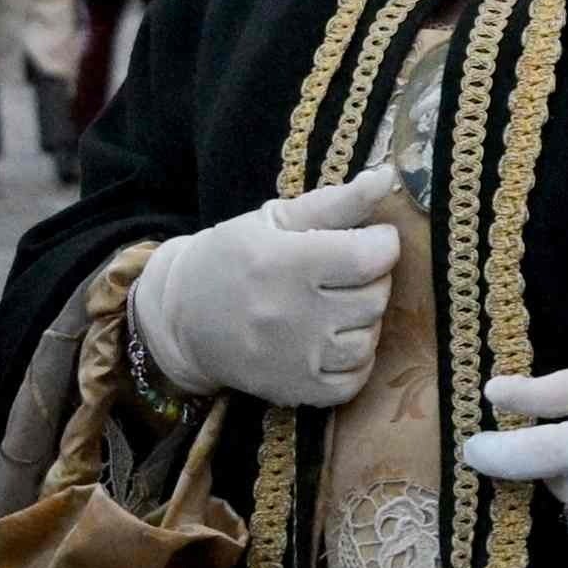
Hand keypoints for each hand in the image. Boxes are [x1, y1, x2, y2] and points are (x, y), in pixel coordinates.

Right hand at [132, 174, 403, 406]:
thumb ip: (337, 202)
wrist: (181, 317)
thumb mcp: (276, 219)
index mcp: (284, 262)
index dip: (381, 244)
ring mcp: (294, 358)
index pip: (370, 256)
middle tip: (345, 272)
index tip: (369, 239)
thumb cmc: (232, 258)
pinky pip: (356, 378)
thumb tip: (387, 178)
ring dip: (363, 320)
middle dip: (371, 279)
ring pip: (369, 339)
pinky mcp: (296, 390)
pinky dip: (354, 360)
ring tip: (335, 306)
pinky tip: (331, 340)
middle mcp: (291, 313)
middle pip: (374, 297)